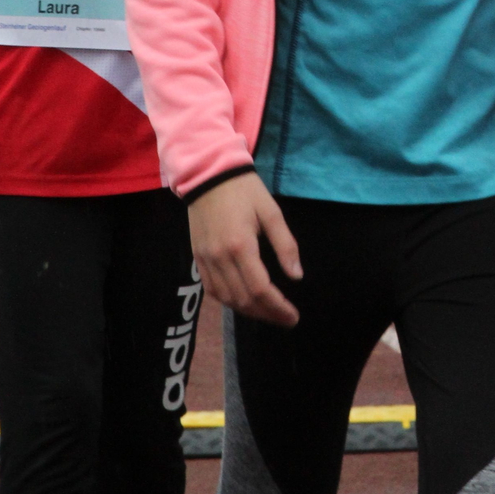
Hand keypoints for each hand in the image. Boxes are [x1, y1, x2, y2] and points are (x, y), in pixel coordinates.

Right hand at [189, 173, 302, 323]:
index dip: (277, 308)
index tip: (293, 316)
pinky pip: (212, 289)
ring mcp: (205, 259)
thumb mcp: (271, 212)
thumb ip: (285, 246)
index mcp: (241, 246)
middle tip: (286, 319)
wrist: (208, 174)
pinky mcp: (197, 258)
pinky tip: (244, 302)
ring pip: (226, 299)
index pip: (260, 289)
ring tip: (269, 314)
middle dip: (267, 314)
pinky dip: (229, 301)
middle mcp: (220, 257)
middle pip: (243, 299)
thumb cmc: (245, 190)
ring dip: (249, 311)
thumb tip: (297, 276)